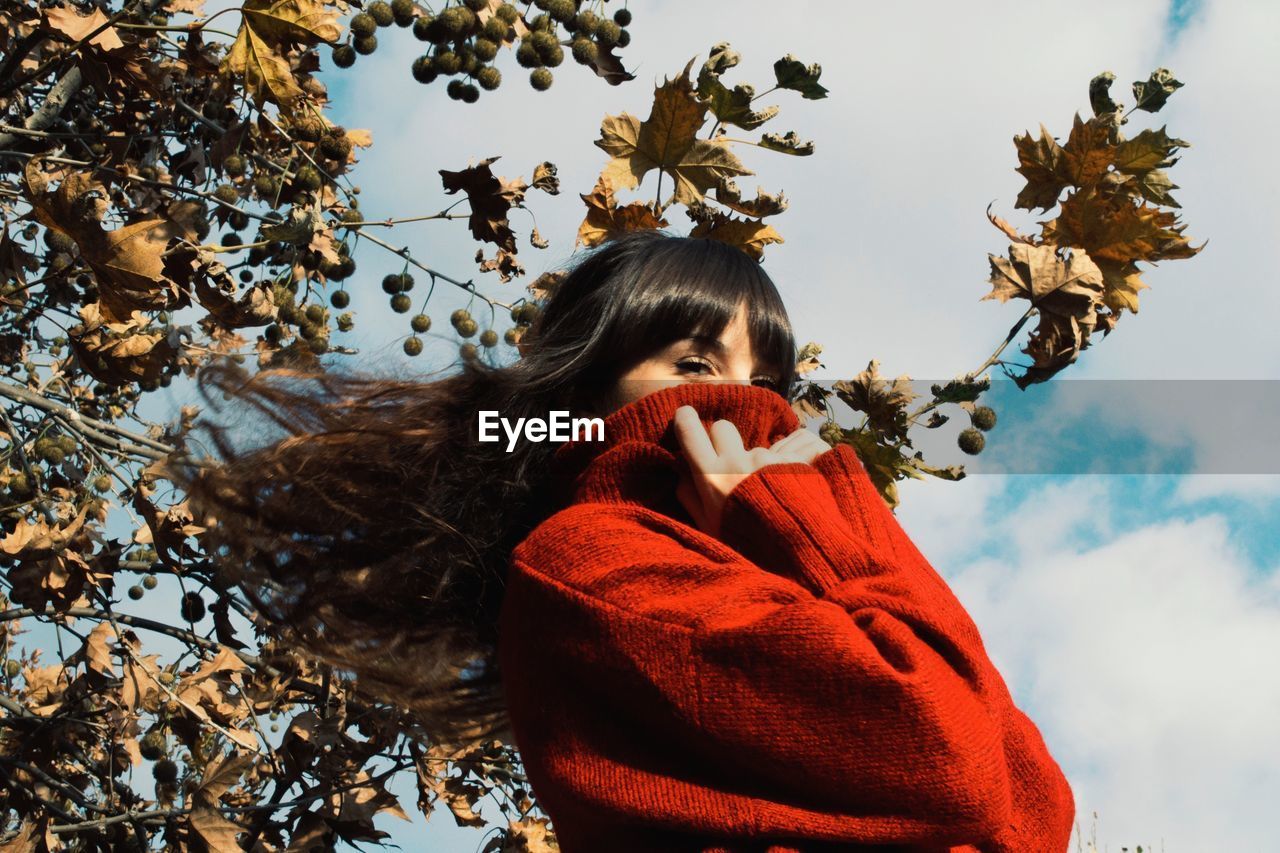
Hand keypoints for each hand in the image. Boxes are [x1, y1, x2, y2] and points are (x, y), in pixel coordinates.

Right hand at [672, 405, 829, 537]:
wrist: (799, 555)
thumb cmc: (748, 545)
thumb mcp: (710, 528)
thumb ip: (691, 498)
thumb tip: (680, 474)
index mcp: (712, 478)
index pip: (691, 433)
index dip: (685, 420)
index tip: (685, 416)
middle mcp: (737, 463)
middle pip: (723, 427)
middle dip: (724, 439)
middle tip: (730, 461)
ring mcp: (767, 460)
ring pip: (755, 446)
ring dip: (758, 461)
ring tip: (768, 492)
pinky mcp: (794, 460)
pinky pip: (785, 452)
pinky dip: (785, 466)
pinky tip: (789, 489)